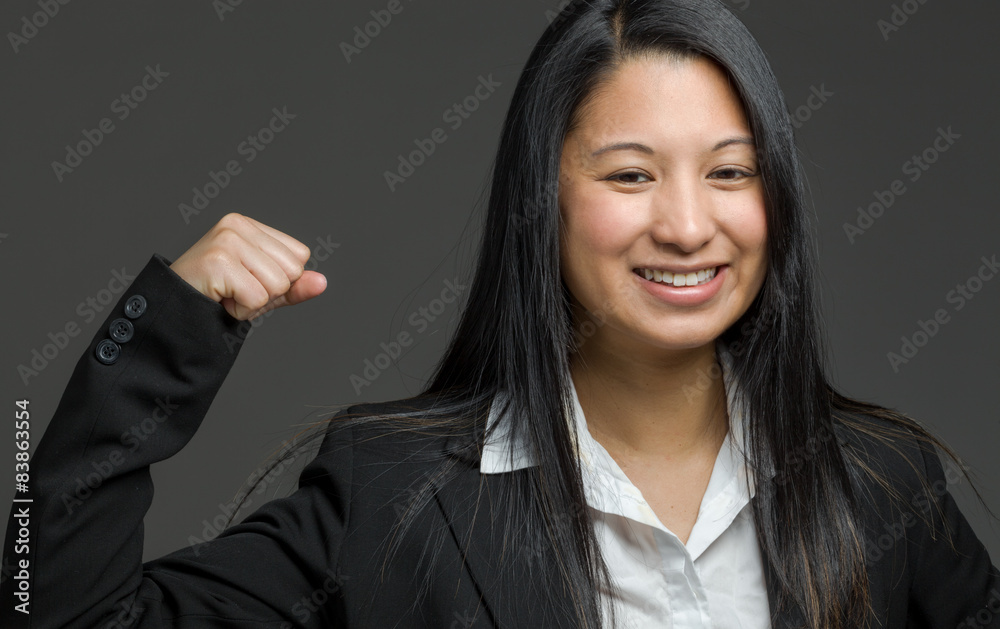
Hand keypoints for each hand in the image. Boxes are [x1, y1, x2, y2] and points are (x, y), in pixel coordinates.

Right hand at [169, 213, 326, 319]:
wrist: (173, 310)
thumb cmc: (217, 296)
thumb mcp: (264, 291)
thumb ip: (295, 287)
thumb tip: (323, 282)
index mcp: (250, 225)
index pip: (299, 256)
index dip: (280, 279)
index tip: (247, 281)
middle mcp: (237, 225)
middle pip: (292, 271)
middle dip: (268, 292)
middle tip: (235, 290)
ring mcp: (227, 240)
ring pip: (277, 285)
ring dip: (254, 302)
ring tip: (227, 293)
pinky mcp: (219, 261)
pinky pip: (257, 298)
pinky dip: (241, 310)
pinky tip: (219, 299)